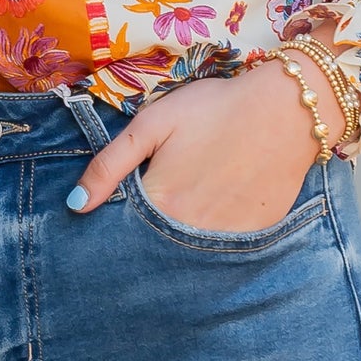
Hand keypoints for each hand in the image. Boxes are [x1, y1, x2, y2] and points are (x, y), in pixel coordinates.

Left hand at [68, 46, 346, 233]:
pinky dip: (213, 238)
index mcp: (161, 205)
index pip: (124, 230)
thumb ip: (110, 164)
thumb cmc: (214, 108)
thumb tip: (74, 206)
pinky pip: (224, 250)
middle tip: (161, 198)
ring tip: (187, 204)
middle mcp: (190, 234)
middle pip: (155, 245)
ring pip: (189, 252)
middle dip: (145, 235)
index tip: (116, 210)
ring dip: (179, 241)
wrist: (285, 108)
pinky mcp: (254, 238)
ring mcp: (225, 241)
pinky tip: (217, 209)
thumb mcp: (154, 123)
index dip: (117, 219)